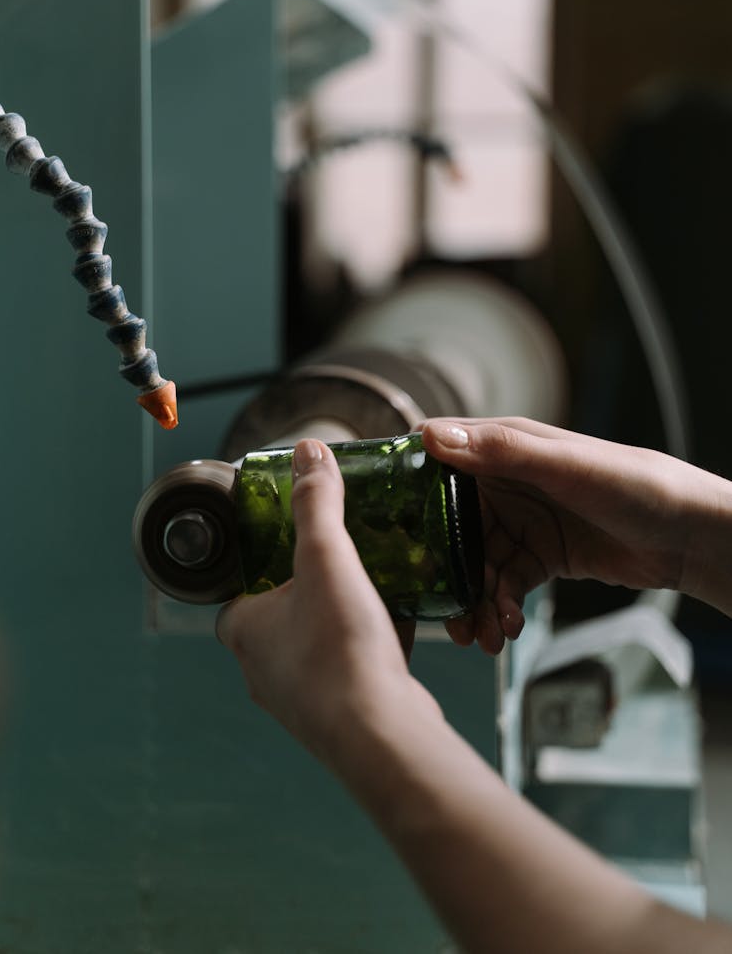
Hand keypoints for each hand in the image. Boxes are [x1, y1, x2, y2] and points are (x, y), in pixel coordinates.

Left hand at [216, 439, 438, 766]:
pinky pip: (348, 669)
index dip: (262, 566)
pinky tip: (398, 629)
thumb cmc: (340, 650)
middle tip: (340, 564)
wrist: (381, 734)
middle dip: (309, 591)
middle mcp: (262, 670)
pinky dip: (367, 649)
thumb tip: (307, 453)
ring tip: (372, 592)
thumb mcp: (327, 558)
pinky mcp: (338, 716)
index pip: (239, 591)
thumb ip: (317, 504)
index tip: (292, 546)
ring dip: (341, 620)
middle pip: (280, 615)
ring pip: (316, 644)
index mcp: (244, 630)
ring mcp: (300, 698)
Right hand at [422, 416, 731, 653]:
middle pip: (450, 526)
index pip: (438, 463)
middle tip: (440, 610)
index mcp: (503, 447)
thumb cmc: (635, 484)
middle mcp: (505, 483)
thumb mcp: (564, 466)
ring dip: (473, 600)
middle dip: (441, 571)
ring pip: (476, 564)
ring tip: (480, 636)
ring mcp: (522, 522)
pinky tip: (507, 628)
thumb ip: (500, 451)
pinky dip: (500, 608)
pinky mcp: (540, 556)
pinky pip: (504, 585)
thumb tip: (431, 436)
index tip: (384, 534)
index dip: (407, 496)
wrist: (688, 535)